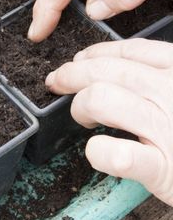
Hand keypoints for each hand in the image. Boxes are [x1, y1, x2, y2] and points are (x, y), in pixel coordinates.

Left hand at [45, 38, 172, 205]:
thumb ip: (161, 76)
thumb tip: (111, 65)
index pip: (132, 50)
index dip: (97, 52)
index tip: (78, 58)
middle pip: (109, 71)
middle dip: (73, 73)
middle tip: (58, 82)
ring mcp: (169, 130)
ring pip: (103, 99)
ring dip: (81, 106)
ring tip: (82, 116)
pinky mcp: (164, 169)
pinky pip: (118, 154)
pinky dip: (99, 151)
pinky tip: (98, 150)